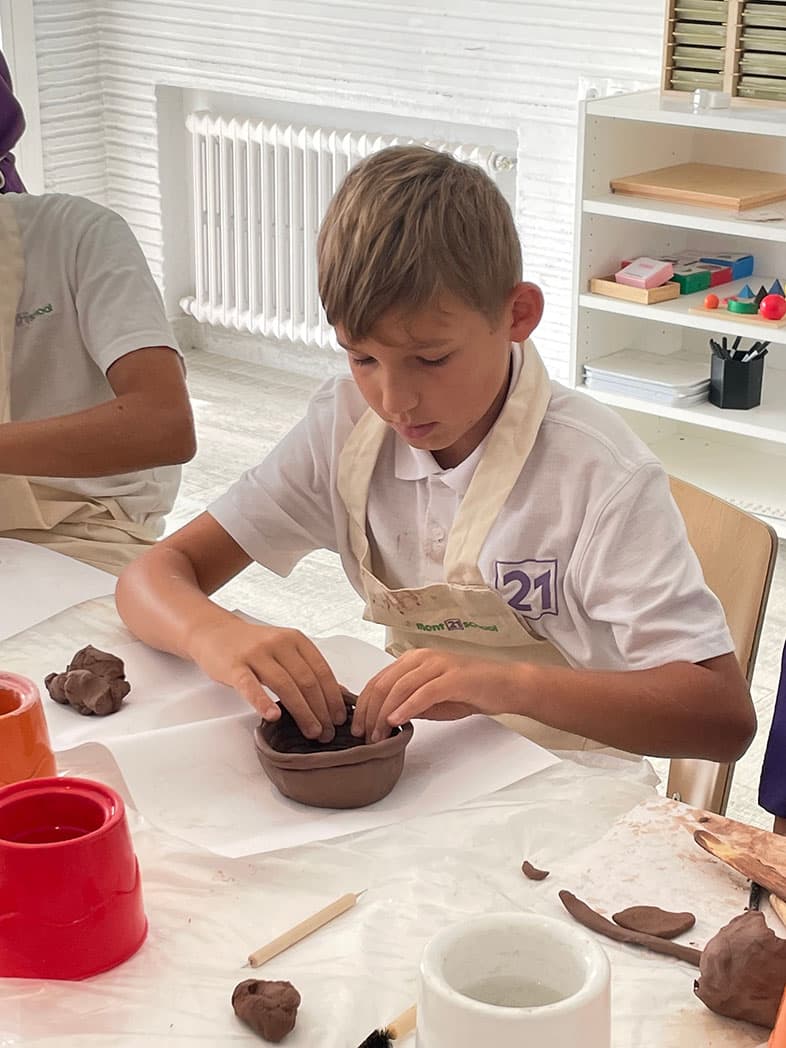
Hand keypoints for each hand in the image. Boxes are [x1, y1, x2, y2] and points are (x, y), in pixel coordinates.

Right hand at [188, 617, 345, 740]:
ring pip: (285, 685)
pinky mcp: (234, 666)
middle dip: (321, 710)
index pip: (322, 671)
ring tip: (311, 731)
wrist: (215, 632)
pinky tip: (273, 716)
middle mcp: (279, 643)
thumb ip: (307, 667)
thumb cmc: (253, 646)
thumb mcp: (285, 649)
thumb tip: (338, 694)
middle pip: (307, 681)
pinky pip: (250, 686)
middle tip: (328, 732)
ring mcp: (256, 653)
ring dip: (302, 712)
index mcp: (295, 640)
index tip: (340, 718)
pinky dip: (263, 702)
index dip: (333, 697)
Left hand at [351, 649, 514, 741]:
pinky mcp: (452, 678)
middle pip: (383, 684)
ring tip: (378, 736)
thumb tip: (385, 719)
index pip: (378, 681)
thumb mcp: (433, 700)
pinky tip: (396, 722)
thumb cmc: (471, 691)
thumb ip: (410, 704)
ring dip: (384, 715)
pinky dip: (406, 708)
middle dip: (369, 713)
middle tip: (364, 736)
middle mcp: (422, 657)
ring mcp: (438, 665)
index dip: (364, 706)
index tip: (358, 728)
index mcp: (413, 660)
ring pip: (399, 688)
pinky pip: (423, 693)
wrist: (507, 685)